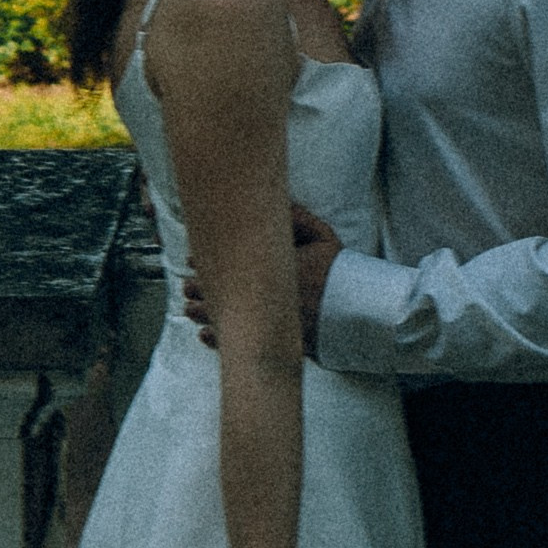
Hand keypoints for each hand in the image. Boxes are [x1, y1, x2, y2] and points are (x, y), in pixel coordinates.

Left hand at [182, 203, 342, 351]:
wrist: (361, 311)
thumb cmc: (341, 272)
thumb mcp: (324, 238)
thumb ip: (298, 219)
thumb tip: (276, 203)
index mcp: (277, 270)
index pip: (232, 263)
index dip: (208, 262)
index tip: (193, 259)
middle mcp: (270, 298)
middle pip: (225, 293)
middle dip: (201, 289)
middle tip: (186, 286)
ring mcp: (272, 323)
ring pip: (228, 320)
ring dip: (204, 314)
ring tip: (188, 309)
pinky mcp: (276, 341)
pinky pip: (242, 344)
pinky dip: (221, 340)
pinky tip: (205, 335)